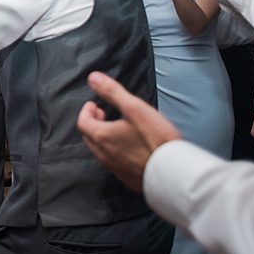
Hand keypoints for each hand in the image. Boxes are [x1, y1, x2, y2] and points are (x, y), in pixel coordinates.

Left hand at [76, 69, 183, 192]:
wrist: (172, 170)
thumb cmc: (155, 138)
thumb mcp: (134, 108)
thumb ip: (112, 92)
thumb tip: (93, 78)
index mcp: (101, 136)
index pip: (82, 122)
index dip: (86, 110)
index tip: (94, 104)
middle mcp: (102, 154)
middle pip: (88, 136)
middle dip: (92, 122)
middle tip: (102, 114)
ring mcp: (113, 167)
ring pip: (98, 149)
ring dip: (101, 136)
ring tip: (114, 127)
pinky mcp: (124, 176)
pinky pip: (111, 161)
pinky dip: (112, 149)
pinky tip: (127, 145)